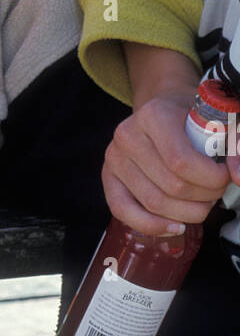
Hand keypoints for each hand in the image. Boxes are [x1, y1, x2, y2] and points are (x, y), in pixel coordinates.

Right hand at [104, 43, 237, 232]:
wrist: (161, 109)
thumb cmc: (189, 116)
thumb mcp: (216, 121)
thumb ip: (233, 146)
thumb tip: (239, 177)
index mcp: (153, 116)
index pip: (181, 161)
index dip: (209, 179)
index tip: (225, 178)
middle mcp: (128, 136)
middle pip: (170, 186)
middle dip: (203, 197)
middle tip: (216, 193)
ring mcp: (114, 158)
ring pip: (154, 203)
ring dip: (186, 213)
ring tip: (201, 205)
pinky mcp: (108, 177)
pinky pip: (124, 211)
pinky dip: (152, 226)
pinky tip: (175, 226)